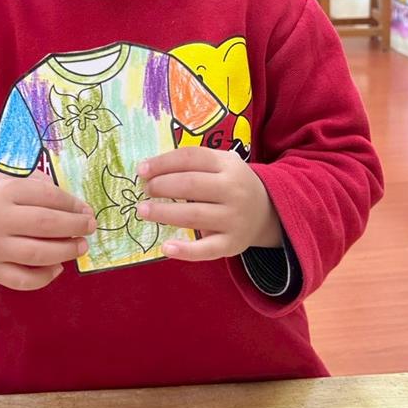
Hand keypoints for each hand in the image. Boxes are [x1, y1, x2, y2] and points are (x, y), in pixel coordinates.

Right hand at [0, 170, 96, 290]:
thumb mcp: (13, 179)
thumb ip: (42, 186)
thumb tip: (78, 208)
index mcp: (4, 191)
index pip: (47, 196)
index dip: (72, 204)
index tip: (86, 210)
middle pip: (45, 225)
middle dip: (74, 227)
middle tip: (90, 227)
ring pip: (36, 254)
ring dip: (66, 251)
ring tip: (81, 246)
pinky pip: (22, 280)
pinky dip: (45, 277)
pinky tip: (58, 266)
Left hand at [136, 146, 281, 261]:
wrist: (266, 211)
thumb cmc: (231, 184)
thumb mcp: (221, 164)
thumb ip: (191, 163)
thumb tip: (149, 169)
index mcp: (228, 165)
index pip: (191, 158)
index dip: (163, 162)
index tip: (142, 169)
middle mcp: (234, 190)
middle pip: (191, 185)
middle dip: (162, 186)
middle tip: (145, 190)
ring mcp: (234, 219)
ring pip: (194, 215)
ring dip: (164, 213)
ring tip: (143, 210)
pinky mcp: (232, 244)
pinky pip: (206, 249)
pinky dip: (185, 250)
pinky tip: (166, 247)